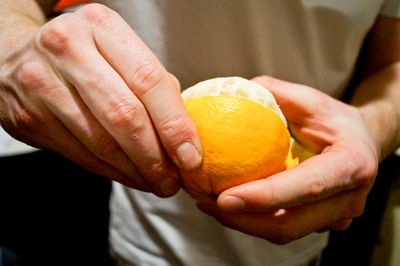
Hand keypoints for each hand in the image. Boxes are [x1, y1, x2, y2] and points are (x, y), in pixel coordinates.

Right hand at [0, 4, 201, 196]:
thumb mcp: (119, 53)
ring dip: (135, 171)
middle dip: (155, 157)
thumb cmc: (85, 56)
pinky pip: (80, 155)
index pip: (149, 80)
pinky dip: (111, 172)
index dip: (174, 124)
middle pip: (125, 115)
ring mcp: (41, 82)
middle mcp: (67, 48)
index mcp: (101, 26)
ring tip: (156, 183)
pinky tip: (129, 177)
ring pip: (102, 142)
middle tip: (173, 181)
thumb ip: (153, 85)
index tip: (191, 157)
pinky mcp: (28, 117)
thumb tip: (185, 136)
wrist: (18, 56)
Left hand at [197, 76, 377, 243]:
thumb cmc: (333, 118)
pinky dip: (254, 221)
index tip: (224, 198)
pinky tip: (229, 206)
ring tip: (208, 204)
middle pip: (291, 222)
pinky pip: (285, 228)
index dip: (265, 197)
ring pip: (285, 232)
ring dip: (242, 223)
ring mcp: (338, 216)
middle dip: (243, 219)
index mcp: (352, 164)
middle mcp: (349, 199)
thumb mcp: (310, 100)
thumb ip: (275, 93)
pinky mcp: (323, 223)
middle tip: (205, 202)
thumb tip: (233, 91)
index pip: (307, 187)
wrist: (363, 143)